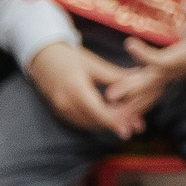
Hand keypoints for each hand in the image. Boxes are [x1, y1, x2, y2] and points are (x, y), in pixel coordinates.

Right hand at [29, 42, 144, 138]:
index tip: (131, 127)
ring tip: (128, 120)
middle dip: (116, 123)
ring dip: (107, 123)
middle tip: (136, 124)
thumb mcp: (94, 64)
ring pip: (89, 124)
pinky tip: (111, 115)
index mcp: (75, 89)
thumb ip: (116, 75)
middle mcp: (66, 103)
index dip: (116, 121)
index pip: (98, 111)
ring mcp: (61, 110)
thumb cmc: (70, 58)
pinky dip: (97, 121)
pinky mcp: (60, 112)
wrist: (43, 58)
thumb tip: (141, 79)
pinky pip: (81, 121)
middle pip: (95, 121)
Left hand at [103, 11, 185, 112]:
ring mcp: (170, 75)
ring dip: (131, 103)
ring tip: (112, 113)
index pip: (162, 60)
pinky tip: (122, 111)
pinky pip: (150, 92)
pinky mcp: (166, 76)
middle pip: (151, 82)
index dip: (145, 54)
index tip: (129, 42)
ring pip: (149, 92)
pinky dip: (137, 102)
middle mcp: (175, 70)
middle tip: (110, 95)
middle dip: (131, 89)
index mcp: (184, 58)